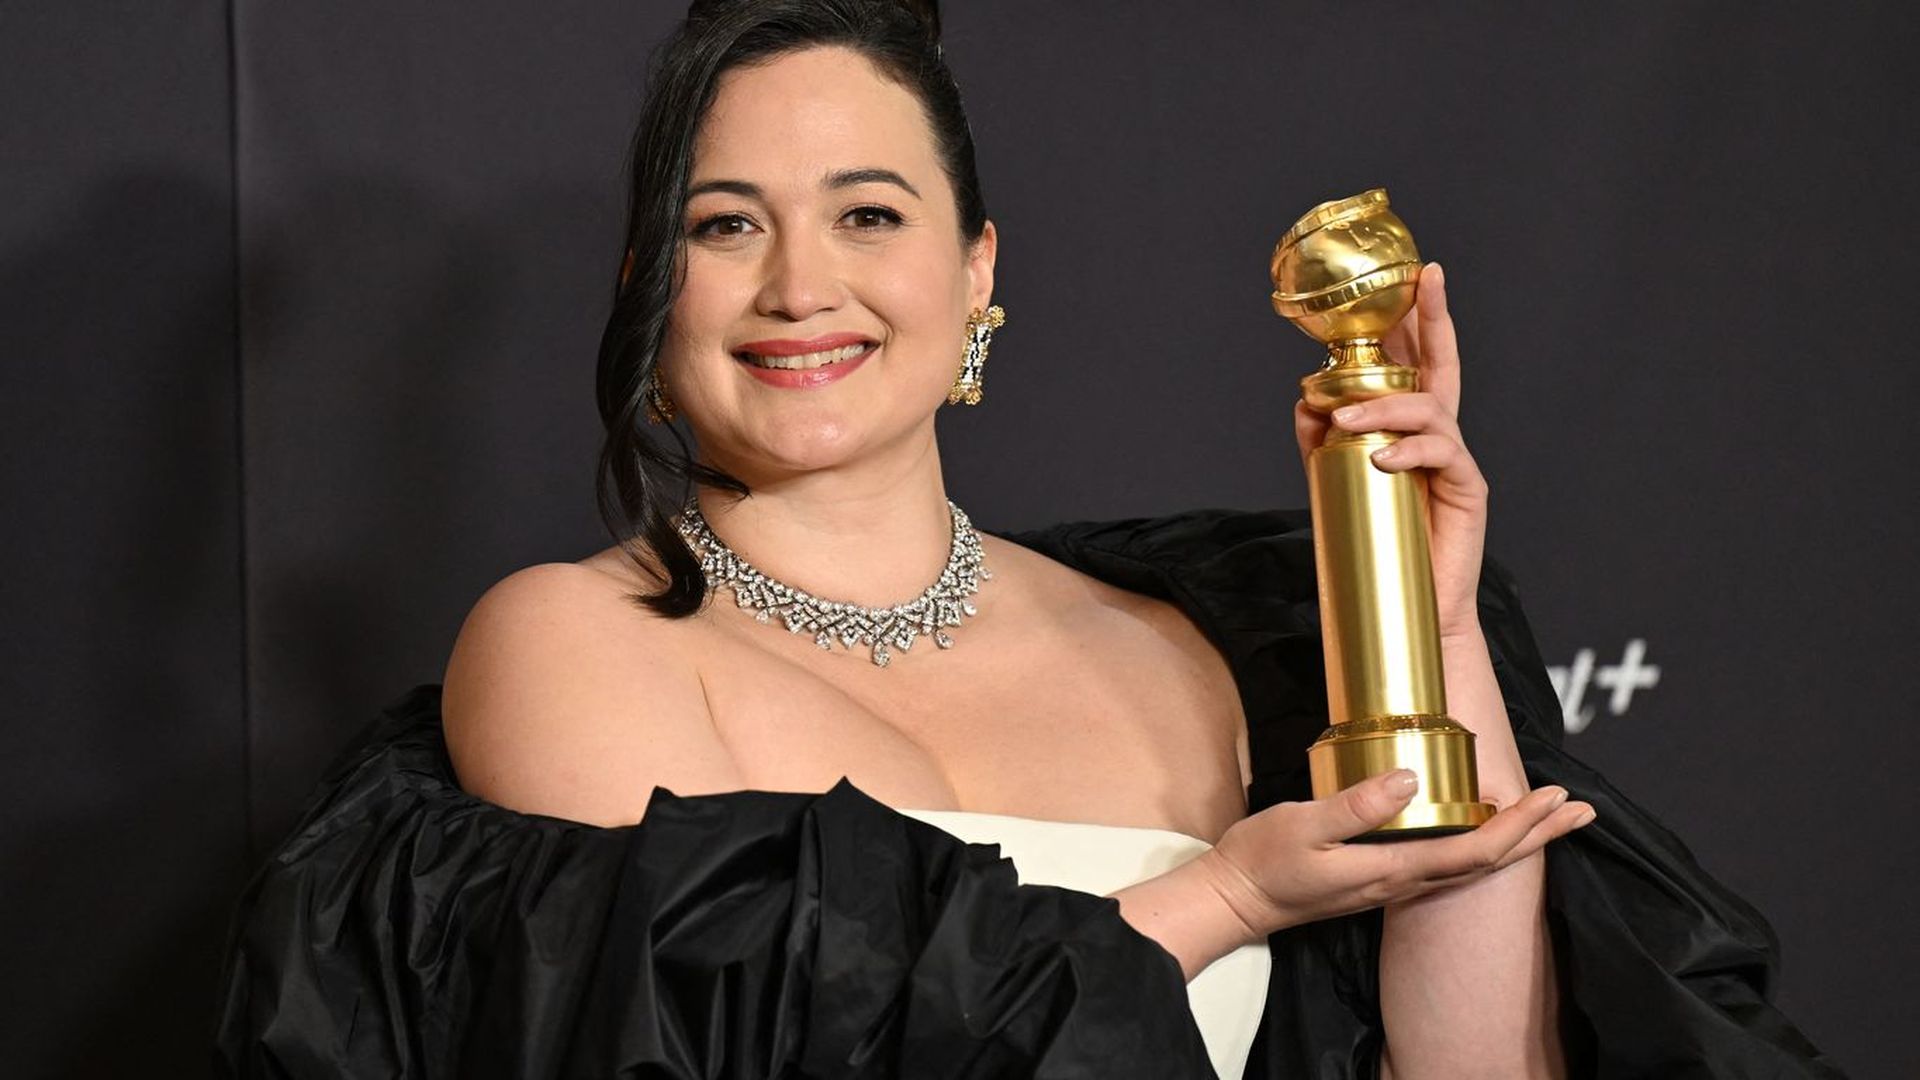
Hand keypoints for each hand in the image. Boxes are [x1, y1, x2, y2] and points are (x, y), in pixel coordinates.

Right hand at [1194, 768, 1594, 941]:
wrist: (1235, 900)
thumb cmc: (1264, 862)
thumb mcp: (1303, 825)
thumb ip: (1355, 805)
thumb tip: (1409, 779)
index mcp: (1393, 869)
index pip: (1476, 852)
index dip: (1520, 826)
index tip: (1552, 795)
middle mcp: (1405, 881)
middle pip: (1489, 861)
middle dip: (1539, 833)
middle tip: (1581, 807)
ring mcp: (1395, 882)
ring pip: (1473, 861)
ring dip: (1517, 837)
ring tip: (1549, 814)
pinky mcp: (1381, 874)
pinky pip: (1448, 859)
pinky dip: (1481, 838)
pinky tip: (1483, 824)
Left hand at [1292, 262, 1485, 637]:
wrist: (1413, 604)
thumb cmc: (1378, 540)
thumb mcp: (1336, 483)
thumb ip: (1321, 441)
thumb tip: (1304, 399)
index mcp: (1412, 427)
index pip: (1415, 362)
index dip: (1416, 319)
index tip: (1414, 274)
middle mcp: (1439, 434)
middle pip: (1443, 364)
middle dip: (1435, 318)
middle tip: (1426, 280)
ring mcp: (1456, 459)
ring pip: (1431, 409)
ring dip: (1383, 407)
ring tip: (1344, 421)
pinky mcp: (1468, 490)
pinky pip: (1443, 456)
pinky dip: (1409, 452)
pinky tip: (1380, 461)